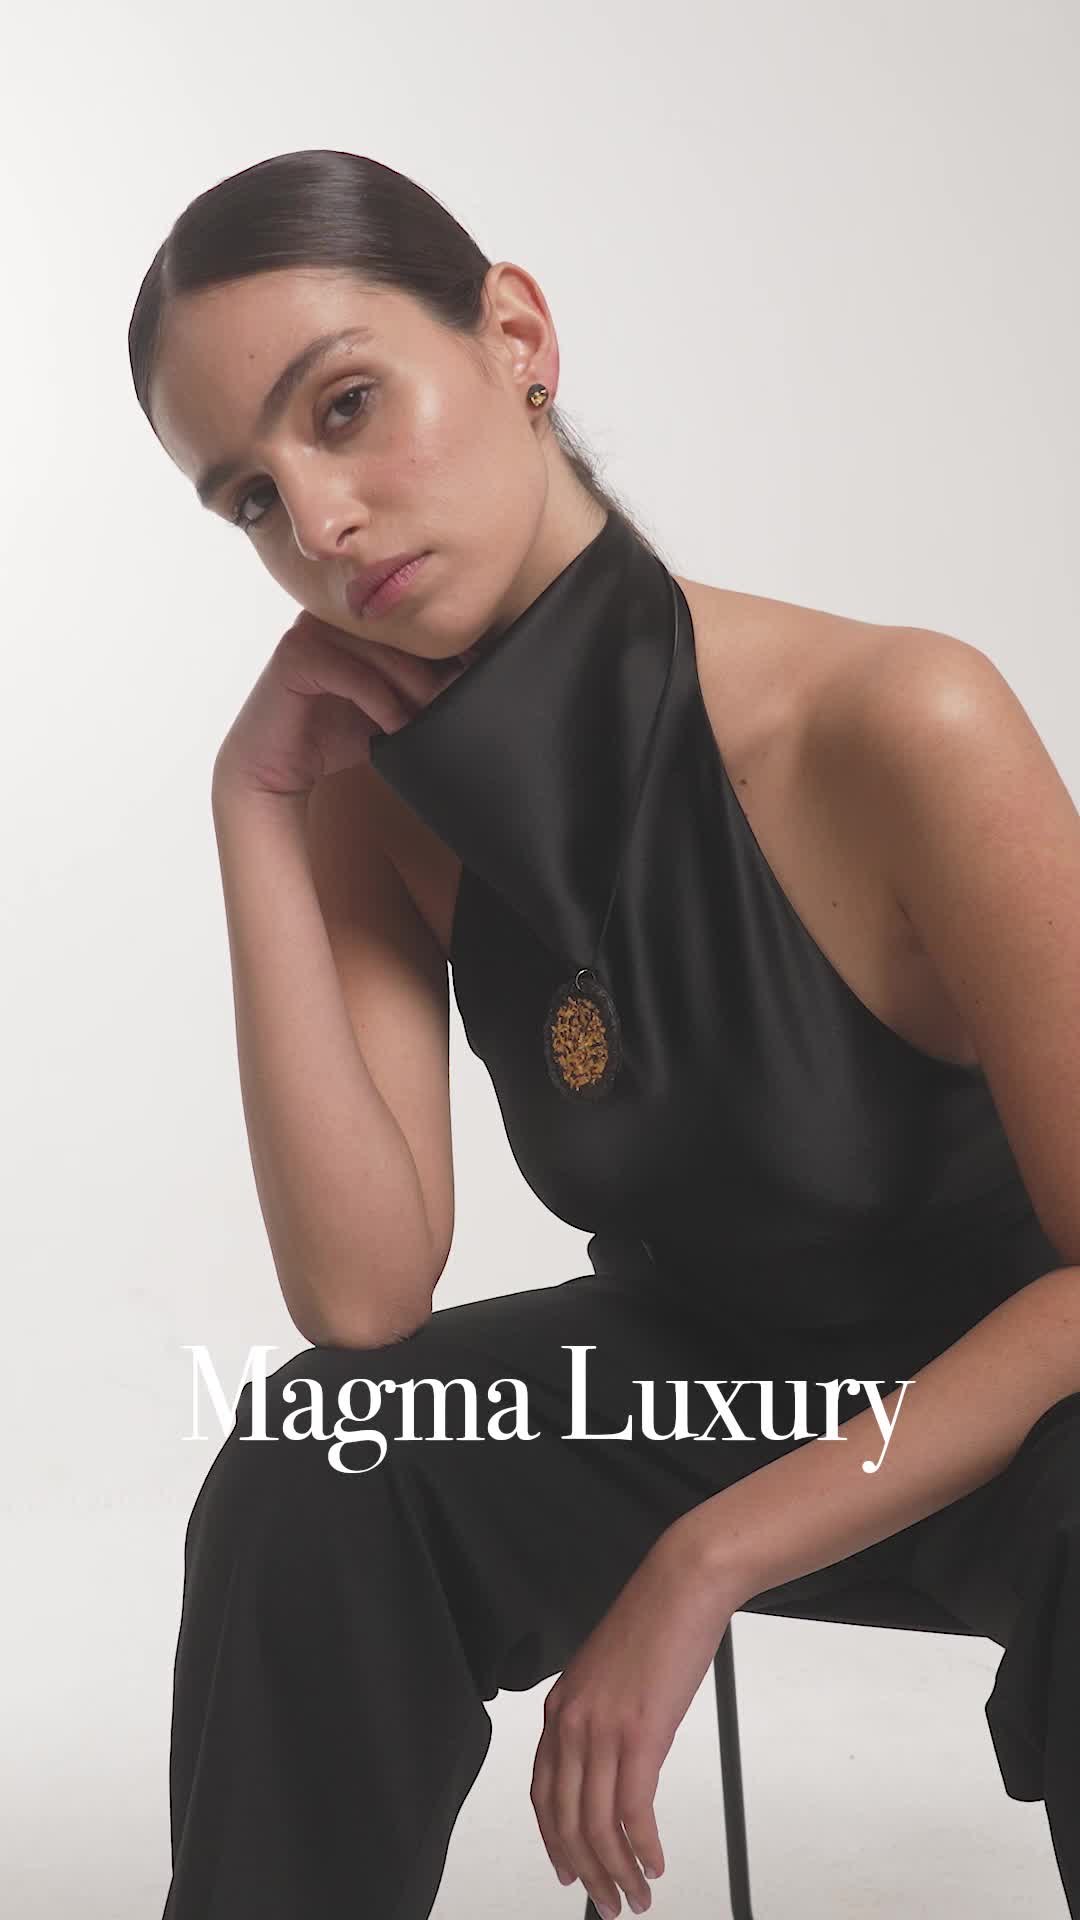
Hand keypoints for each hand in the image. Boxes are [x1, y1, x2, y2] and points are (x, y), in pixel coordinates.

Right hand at [212, 610, 471, 799]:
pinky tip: (396, 727)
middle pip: (404, 634)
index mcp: (360, 615)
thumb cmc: (332, 733)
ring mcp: (312, 628)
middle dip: (438, 673)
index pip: (414, 621)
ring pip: (383, 654)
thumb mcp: (389, 706)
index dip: (451, 649)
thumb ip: (421, 686)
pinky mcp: (296, 654)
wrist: (275, 767)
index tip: (480, 679)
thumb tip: (481, 675)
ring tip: (432, 721)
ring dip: (416, 691)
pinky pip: (355, 675)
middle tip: (462, 705)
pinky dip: (383, 705)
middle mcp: (336, 613)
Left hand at [529, 1519, 740, 1915]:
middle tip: (609, 1904)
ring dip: (617, 1872)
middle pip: (566, 1821)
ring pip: (597, 1826)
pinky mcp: (640, 1735)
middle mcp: (571, 1723)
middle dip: (587, 1873)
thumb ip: (598, 1718)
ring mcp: (603, 1730)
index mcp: (560, 1709)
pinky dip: (643, 1848)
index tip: (570, 1872)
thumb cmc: (655, 1622)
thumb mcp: (608, 1676)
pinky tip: (655, 1864)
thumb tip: (610, 1763)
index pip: (544, 1795)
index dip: (555, 1842)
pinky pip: (633, 1812)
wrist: (682, 1585)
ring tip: (636, 1898)